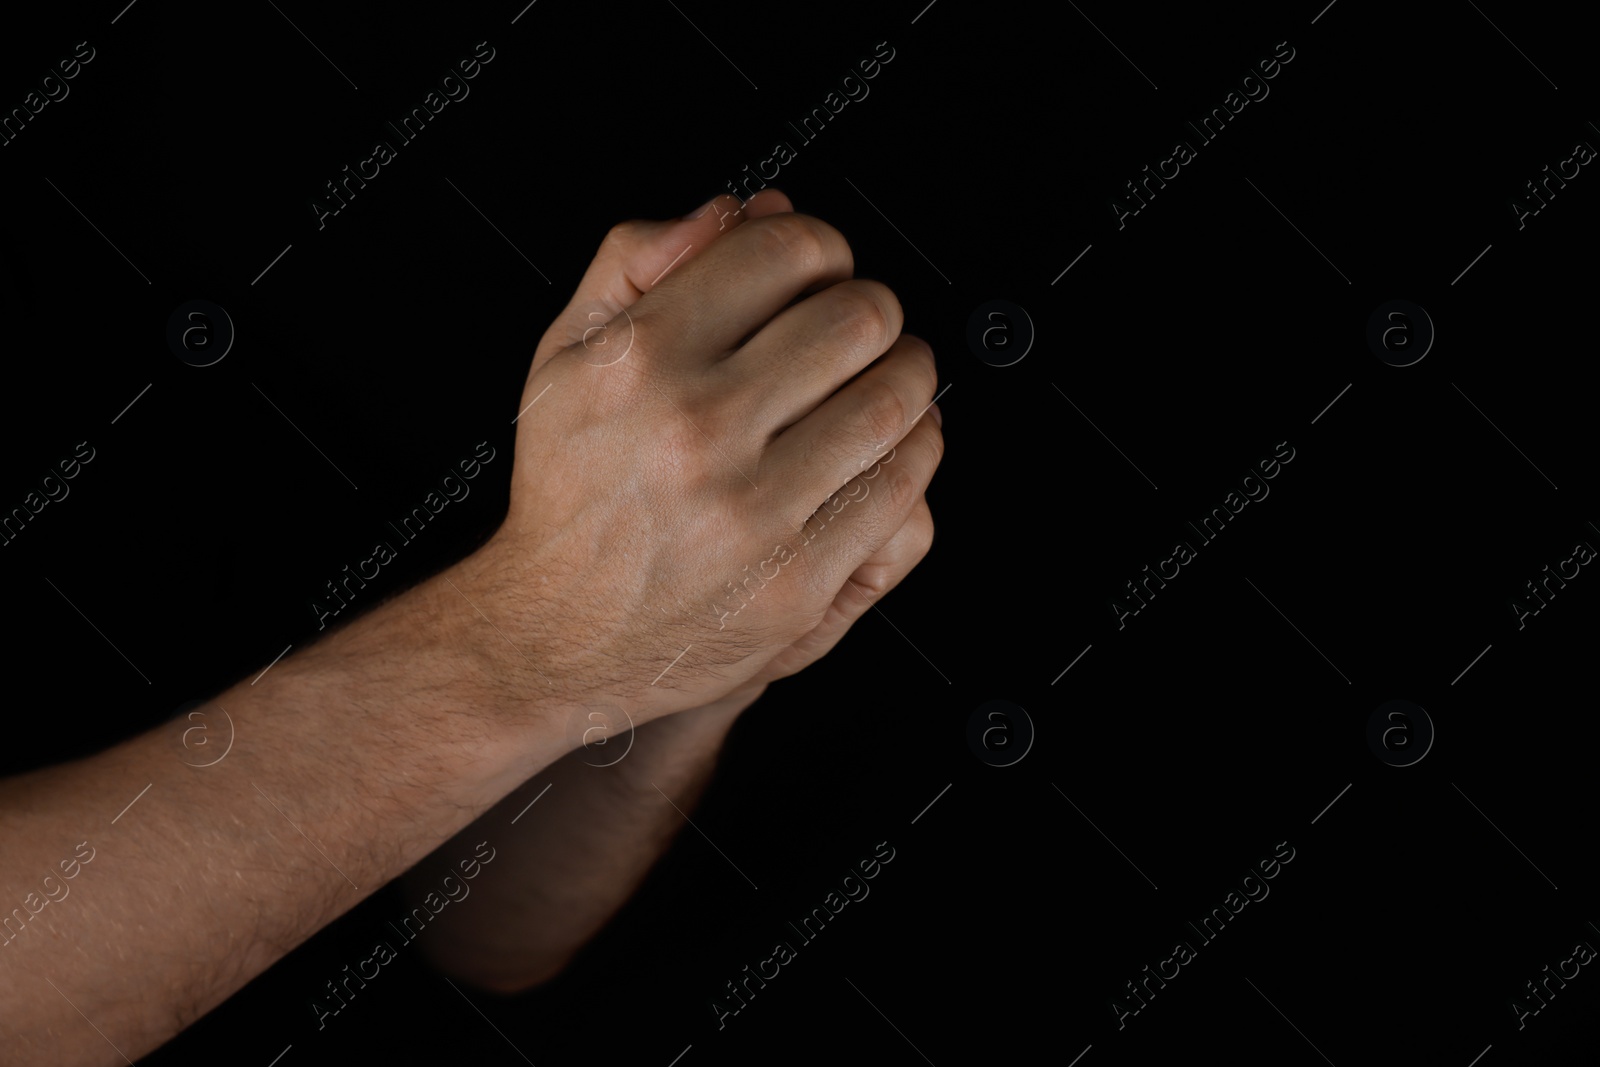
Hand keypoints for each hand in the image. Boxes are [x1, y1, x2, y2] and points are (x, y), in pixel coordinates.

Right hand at [458, 190, 943, 729]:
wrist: (555, 634)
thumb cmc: (571, 494)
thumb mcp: (564, 353)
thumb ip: (636, 259)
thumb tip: (735, 211)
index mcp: (641, 360)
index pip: (787, 251)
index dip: (822, 246)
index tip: (821, 269)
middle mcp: (699, 432)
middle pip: (861, 318)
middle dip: (874, 310)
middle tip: (860, 328)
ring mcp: (756, 512)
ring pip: (897, 401)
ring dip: (909, 377)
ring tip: (886, 380)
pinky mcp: (801, 583)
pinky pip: (906, 493)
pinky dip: (916, 455)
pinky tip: (888, 449)